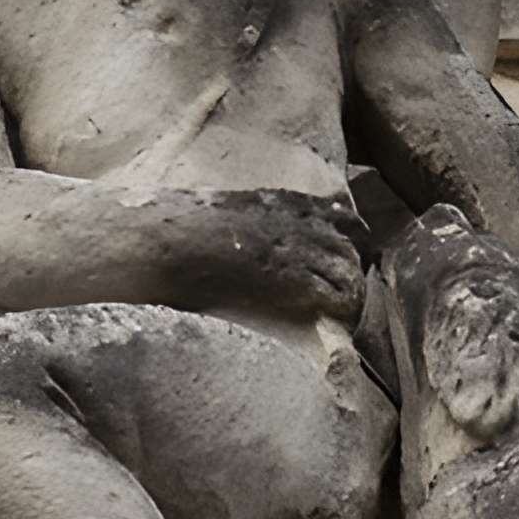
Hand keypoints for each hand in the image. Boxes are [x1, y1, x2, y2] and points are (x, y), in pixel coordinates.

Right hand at [180, 189, 366, 326]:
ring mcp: (292, 248)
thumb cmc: (178, 226)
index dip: (351, 232)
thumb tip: (252, 234)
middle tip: (353, 285)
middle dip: (355, 263)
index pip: (335, 212)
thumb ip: (251, 216)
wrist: (162, 239)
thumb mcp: (225, 208)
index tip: (357, 246)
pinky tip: (338, 317)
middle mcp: (292, 221)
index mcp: (277, 201)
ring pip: (347, 267)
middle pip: (349, 241)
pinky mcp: (287, 278)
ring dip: (350, 288)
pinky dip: (340, 305)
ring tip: (347, 308)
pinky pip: (332, 292)